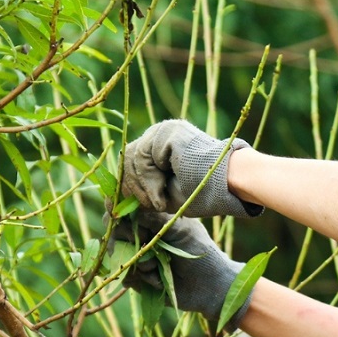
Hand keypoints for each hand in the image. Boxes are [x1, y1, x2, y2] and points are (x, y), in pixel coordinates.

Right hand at [116, 210, 251, 331]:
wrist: (211, 285)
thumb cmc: (200, 251)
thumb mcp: (180, 229)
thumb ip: (155, 219)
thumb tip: (131, 209)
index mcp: (150, 220)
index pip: (122, 212)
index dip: (120, 216)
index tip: (134, 227)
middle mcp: (139, 237)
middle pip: (113, 232)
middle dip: (129, 240)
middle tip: (148, 246)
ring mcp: (136, 258)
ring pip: (118, 255)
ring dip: (139, 262)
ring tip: (158, 266)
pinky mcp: (137, 278)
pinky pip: (125, 276)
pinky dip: (142, 278)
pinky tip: (158, 279)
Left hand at [122, 119, 262, 217]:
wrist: (228, 186)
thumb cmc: (202, 193)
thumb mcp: (162, 193)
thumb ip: (141, 188)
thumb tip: (109, 198)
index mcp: (158, 145)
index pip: (128, 162)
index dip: (126, 186)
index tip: (130, 206)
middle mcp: (158, 133)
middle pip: (126, 160)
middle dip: (132, 189)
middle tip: (148, 206)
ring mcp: (162, 130)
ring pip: (132, 161)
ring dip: (143, 188)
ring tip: (159, 202)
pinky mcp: (167, 132)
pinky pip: (142, 159)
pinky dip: (149, 182)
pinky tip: (162, 194)